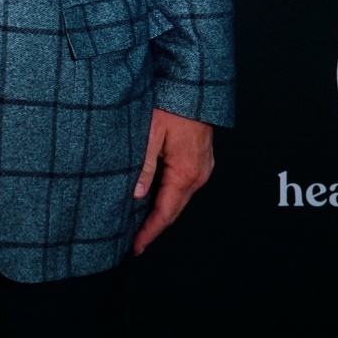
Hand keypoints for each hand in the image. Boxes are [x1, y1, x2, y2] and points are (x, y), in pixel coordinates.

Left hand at [131, 108, 213, 254]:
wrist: (195, 90)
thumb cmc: (172, 106)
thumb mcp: (150, 134)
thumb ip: (144, 166)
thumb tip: (137, 195)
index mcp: (186, 173)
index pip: (165, 212)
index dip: (150, 231)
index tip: (136, 247)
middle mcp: (198, 175)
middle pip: (174, 210)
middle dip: (154, 228)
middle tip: (135, 242)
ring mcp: (202, 169)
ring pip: (179, 199)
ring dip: (161, 213)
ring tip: (140, 225)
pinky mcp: (200, 162)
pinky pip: (183, 187)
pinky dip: (168, 198)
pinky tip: (154, 200)